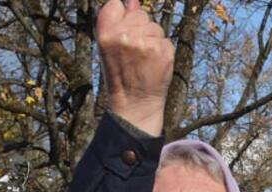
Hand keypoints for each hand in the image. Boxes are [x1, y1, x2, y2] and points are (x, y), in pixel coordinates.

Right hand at [97, 0, 173, 135]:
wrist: (135, 102)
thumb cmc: (121, 73)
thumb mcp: (111, 46)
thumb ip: (120, 22)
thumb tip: (133, 1)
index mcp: (106, 33)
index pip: (115, 4)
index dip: (122, 16)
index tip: (123, 31)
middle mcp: (124, 36)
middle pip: (140, 15)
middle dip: (140, 29)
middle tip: (135, 52)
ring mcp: (145, 44)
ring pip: (155, 27)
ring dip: (152, 40)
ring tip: (144, 59)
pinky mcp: (162, 51)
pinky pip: (166, 40)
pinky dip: (163, 50)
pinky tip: (155, 64)